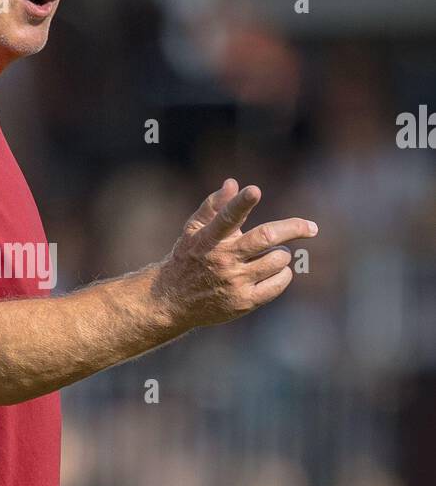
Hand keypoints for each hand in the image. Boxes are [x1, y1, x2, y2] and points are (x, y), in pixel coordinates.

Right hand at [152, 179, 317, 332]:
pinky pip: (278, 283)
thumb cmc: (188, 257)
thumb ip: (213, 205)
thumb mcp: (193, 230)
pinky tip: (275, 270)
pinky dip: (283, 274)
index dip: (240, 203)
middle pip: (265, 238)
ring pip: (278, 259)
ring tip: (271, 254)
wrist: (173, 300)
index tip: (254, 190)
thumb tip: (233, 183)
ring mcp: (234, 282)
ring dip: (281, 253)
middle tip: (312, 228)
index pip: (226, 218)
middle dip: (294, 229)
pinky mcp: (244, 302)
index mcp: (209, 238)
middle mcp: (223, 260)